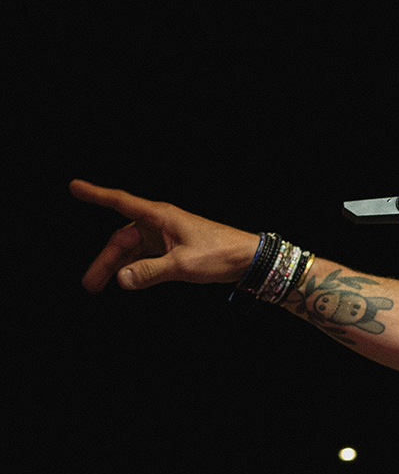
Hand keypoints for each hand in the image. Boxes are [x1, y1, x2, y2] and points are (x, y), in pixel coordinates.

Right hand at [70, 179, 260, 291]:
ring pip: (131, 250)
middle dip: (103, 260)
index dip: (96, 195)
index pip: (120, 202)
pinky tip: (126, 280)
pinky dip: (134, 267)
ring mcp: (165, 236)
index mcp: (160, 217)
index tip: (74, 187)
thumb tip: (121, 279)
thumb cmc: (220, 253)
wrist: (248, 258)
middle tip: (89, 283)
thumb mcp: (183, 265)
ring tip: (99, 286)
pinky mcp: (172, 248)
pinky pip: (145, 256)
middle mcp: (159, 223)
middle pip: (121, 239)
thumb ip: (150, 272)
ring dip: (117, 267)